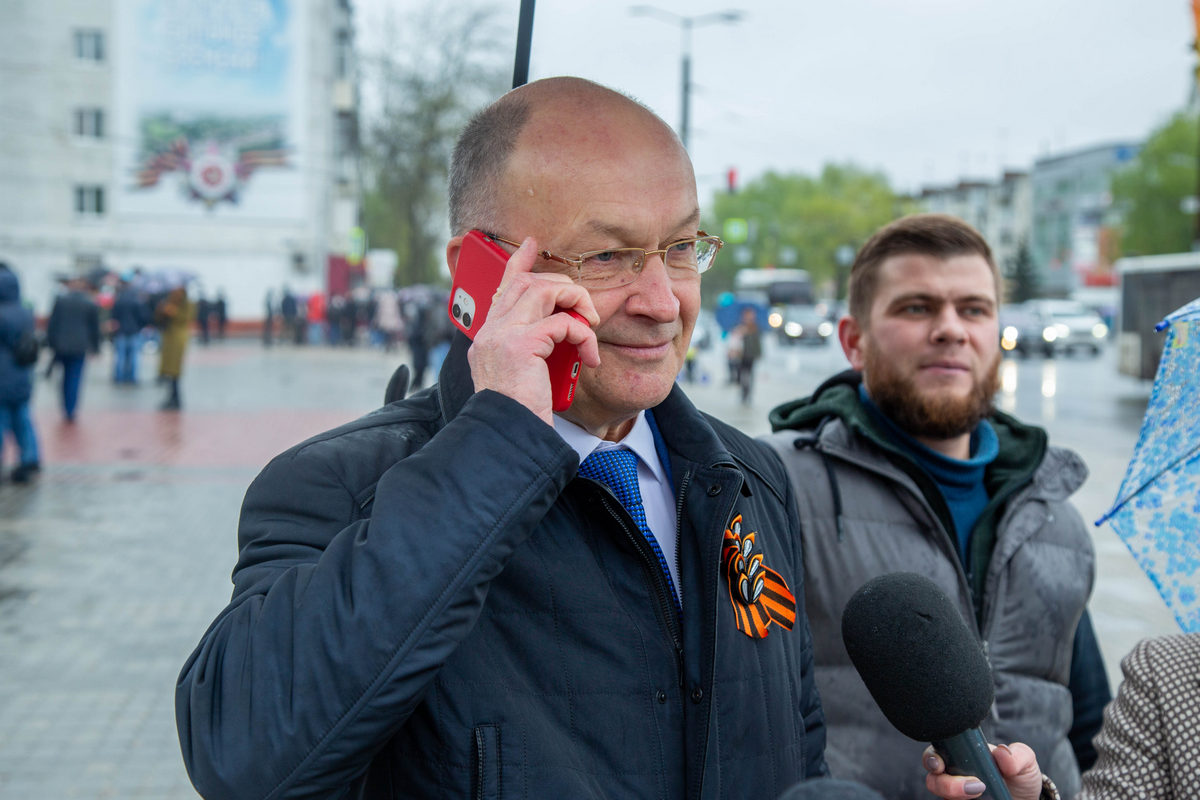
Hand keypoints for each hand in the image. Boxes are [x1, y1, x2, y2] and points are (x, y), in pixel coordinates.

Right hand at [467, 237, 599, 424]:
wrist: (510, 436)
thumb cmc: (522, 415)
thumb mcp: (524, 376)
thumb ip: (532, 351)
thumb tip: (559, 332)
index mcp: (488, 338)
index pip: (502, 287)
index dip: (518, 262)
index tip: (531, 244)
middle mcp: (490, 332)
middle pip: (527, 282)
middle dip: (563, 286)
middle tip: (586, 309)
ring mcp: (502, 335)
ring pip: (545, 290)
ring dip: (576, 302)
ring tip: (591, 326)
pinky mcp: (520, 345)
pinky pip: (563, 322)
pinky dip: (583, 334)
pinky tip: (590, 355)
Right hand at [923, 743, 1044, 799]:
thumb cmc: (1021, 779)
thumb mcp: (1026, 763)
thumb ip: (1018, 755)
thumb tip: (1002, 753)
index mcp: (963, 754)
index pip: (938, 751)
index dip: (932, 757)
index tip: (940, 764)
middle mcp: (954, 773)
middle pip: (932, 775)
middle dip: (942, 781)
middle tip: (974, 785)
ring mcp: (956, 793)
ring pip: (937, 790)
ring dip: (952, 791)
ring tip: (979, 793)